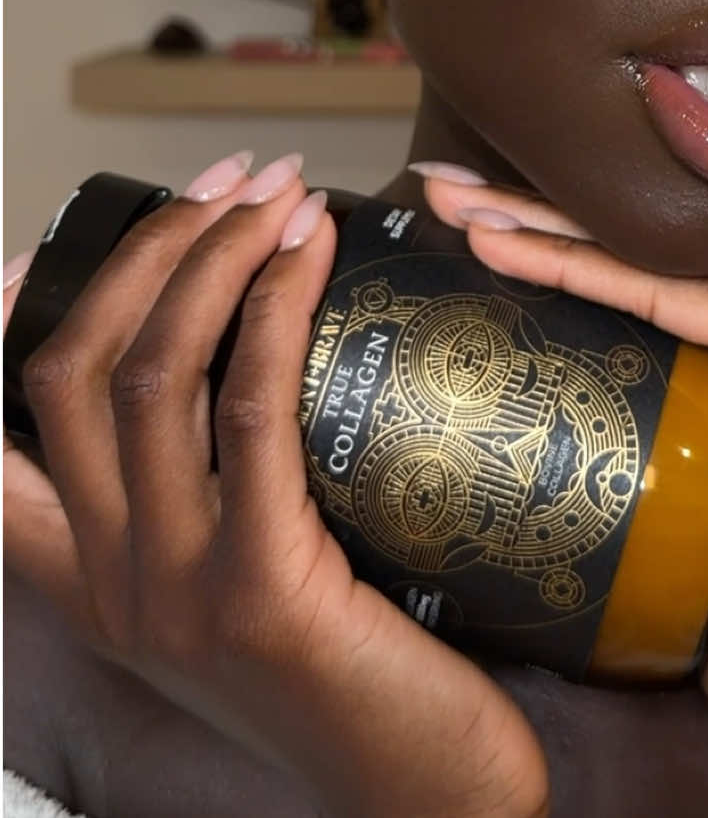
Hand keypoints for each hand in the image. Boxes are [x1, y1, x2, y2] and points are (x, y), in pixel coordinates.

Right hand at [3, 155, 548, 817]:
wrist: (433, 801)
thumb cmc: (366, 674)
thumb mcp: (259, 582)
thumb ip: (226, 489)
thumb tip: (250, 344)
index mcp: (100, 588)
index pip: (1, 448)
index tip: (33, 251)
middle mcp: (114, 591)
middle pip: (73, 373)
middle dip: (146, 250)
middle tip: (228, 182)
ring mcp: (175, 595)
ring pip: (149, 376)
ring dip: (209, 256)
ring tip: (273, 192)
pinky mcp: (259, 593)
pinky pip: (249, 412)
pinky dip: (272, 308)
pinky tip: (312, 249)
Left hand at [416, 168, 707, 817]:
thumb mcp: (688, 476)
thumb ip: (652, 400)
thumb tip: (525, 364)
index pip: (671, 261)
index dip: (567, 230)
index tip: (469, 217)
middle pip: (664, 248)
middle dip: (543, 209)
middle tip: (444, 193)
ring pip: (663, 261)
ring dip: (545, 227)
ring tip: (452, 208)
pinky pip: (677, 300)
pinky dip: (584, 272)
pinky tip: (504, 253)